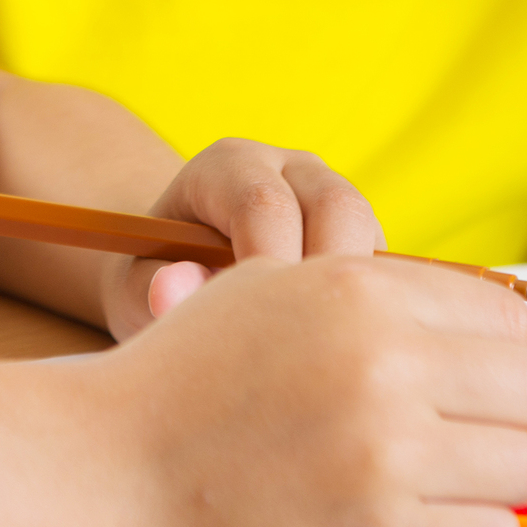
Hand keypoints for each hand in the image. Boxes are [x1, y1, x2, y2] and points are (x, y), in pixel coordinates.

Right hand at [93, 254, 526, 526]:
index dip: (497, 356)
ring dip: (494, 479)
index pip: (509, 320)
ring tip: (441, 481)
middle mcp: (383, 361)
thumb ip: (384, 291)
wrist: (113, 462)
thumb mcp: (281, 286)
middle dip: (508, 416)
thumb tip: (503, 330)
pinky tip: (425, 524)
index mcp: (362, 289)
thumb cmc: (195, 372)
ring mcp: (383, 452)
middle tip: (461, 436)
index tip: (469, 382)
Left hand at [103, 137, 385, 338]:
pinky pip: (389, 265)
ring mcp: (333, 193)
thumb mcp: (138, 287)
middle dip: (327, 283)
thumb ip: (152, 288)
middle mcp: (288, 167)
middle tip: (306, 357)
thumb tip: (172, 293)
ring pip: (371, 234)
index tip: (259, 338)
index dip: (268, 267)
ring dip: (361, 297)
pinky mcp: (364, 233)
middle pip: (336, 207)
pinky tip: (347, 359)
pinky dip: (377, 308)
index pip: (264, 204)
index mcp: (228, 165)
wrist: (184, 269)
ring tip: (326, 362)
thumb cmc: (158, 279)